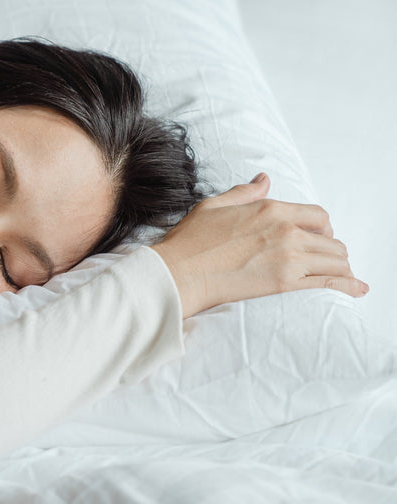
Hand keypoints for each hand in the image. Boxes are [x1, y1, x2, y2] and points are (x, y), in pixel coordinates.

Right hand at [151, 173, 366, 316]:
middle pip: (331, 239)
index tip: (318, 237)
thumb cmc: (190, 242)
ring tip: (341, 276)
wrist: (179, 273)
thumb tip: (264, 180)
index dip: (323, 227)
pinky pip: (328, 282)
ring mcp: (288, 257)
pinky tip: (358, 289)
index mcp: (271, 208)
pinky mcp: (285, 283)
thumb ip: (244, 193)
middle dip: (331, 250)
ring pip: (335, 260)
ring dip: (340, 268)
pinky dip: (347, 286)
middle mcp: (286, 230)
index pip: (317, 215)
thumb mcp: (214, 205)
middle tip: (325, 260)